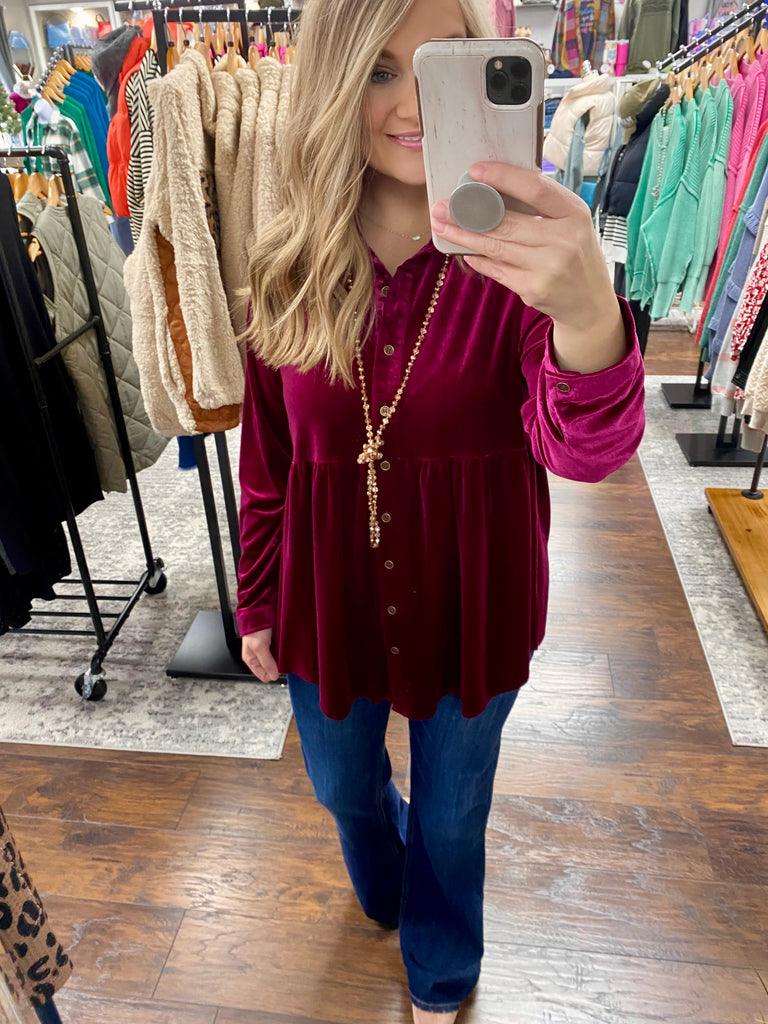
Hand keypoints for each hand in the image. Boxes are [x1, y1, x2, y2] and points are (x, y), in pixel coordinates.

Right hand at [241, 628, 280, 681]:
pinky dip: (282, 652)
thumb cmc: (255, 628)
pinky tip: (283, 648)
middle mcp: (258, 657)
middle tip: (280, 658)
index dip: (272, 673)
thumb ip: (266, 662)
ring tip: (282, 652)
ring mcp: (266, 651)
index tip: (278, 668)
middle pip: (270, 669)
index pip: (263, 676)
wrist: (259, 612)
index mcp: (251, 660)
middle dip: (277, 666)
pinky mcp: (272, 645)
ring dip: (280, 659)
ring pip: (276, 662)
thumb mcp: (259, 647)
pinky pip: (279, 654)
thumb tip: (274, 676)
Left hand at [430, 162, 618, 334]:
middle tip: (442, 206)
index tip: (476, 170)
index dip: (504, 177)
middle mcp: (564, 240)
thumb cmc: (575, 254)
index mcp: (575, 214)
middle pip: (507, 222)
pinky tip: (465, 251)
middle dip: (469, 213)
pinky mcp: (533, 289)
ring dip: (464, 236)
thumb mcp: (571, 223)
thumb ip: (542, 207)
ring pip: (495, 247)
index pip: (536, 189)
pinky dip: (479, 260)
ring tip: (442, 226)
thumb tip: (493, 188)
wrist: (589, 302)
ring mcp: (548, 267)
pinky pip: (497, 270)